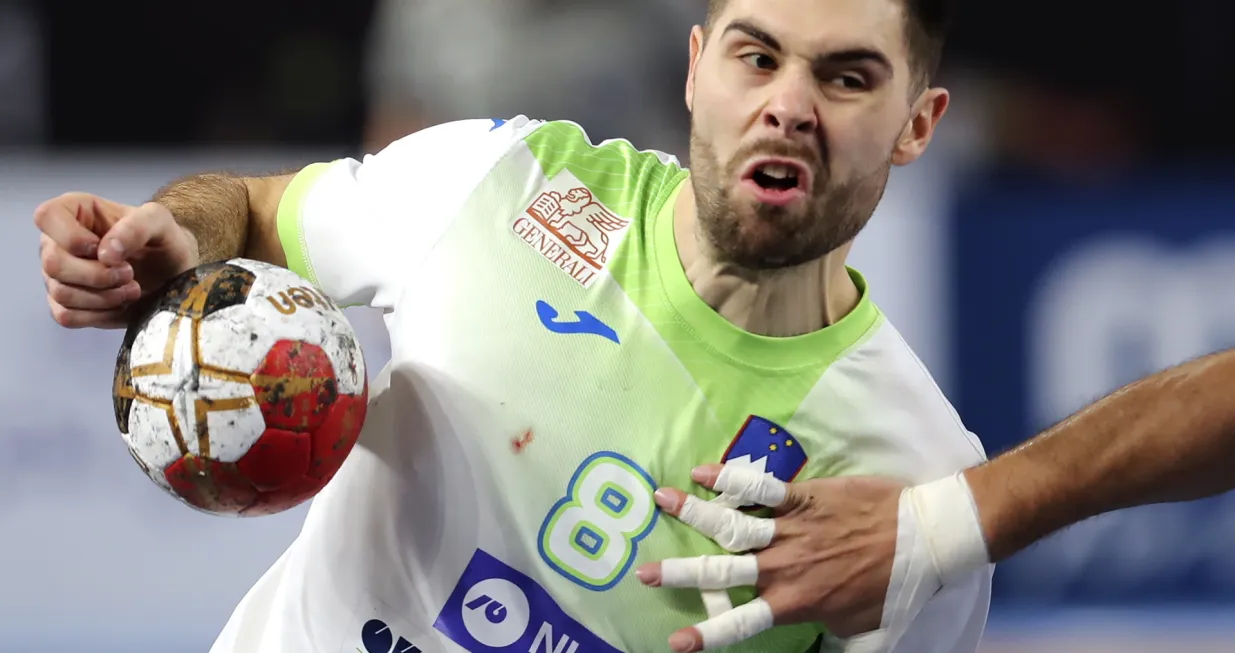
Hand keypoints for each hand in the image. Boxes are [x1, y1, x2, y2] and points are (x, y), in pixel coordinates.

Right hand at [35, 193, 198, 328]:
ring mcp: (58, 276)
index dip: (73, 238)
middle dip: (98, 275)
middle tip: (129, 273)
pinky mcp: (67, 305)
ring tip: (132, 289)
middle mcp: (57, 243)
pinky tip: (120, 304)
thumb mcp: (159, 222)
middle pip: (53, 263)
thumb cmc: (161, 241)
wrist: (171, 273)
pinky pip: (67, 316)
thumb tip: (105, 253)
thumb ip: (137, 227)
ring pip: (61, 293)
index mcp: (73, 211)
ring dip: (104, 296)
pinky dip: (99, 315)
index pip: (46, 216)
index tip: (102, 248)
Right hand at [635, 464, 907, 651]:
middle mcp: (786, 566)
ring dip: (692, 512)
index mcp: (797, 601)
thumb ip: (823, 625)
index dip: (705, 634)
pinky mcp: (806, 497)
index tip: (674, 641)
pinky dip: (730, 479)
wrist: (926, 537)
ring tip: (659, 500)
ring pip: (733, 523)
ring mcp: (793, 529)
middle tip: (644, 571)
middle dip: (680, 572)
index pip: (742, 622)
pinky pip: (762, 489)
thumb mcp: (858, 623)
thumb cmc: (896, 585)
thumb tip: (808, 629)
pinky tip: (701, 472)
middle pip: (723, 571)